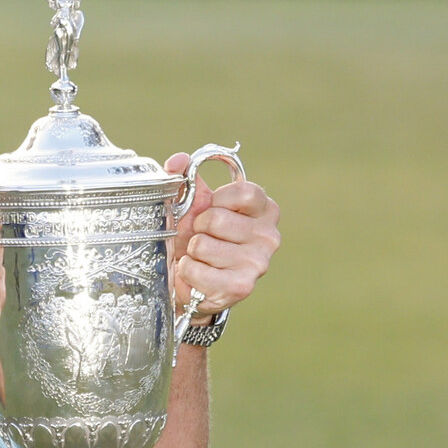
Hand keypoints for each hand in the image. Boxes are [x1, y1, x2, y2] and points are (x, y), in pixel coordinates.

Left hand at [166, 153, 280, 317]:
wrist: (192, 280)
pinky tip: (197, 274)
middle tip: (200, 237)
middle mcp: (269, 236)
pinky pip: (196, 269)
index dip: (217, 200)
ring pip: (203, 244)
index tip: (210, 210)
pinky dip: (187, 271)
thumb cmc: (196, 236)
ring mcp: (258, 263)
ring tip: (199, 256)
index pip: (244, 192)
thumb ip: (184, 178)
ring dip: (191, 251)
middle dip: (197, 227)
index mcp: (264, 210)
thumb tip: (178, 160)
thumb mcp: (191, 203)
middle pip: (217, 219)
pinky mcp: (241, 286)